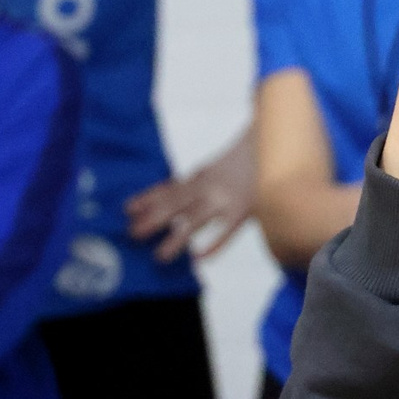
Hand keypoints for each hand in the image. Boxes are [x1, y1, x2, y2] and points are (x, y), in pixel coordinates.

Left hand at [126, 131, 254, 261]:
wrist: (272, 141)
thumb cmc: (242, 159)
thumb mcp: (214, 168)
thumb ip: (197, 181)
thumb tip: (175, 192)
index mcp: (200, 176)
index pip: (168, 189)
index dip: (147, 199)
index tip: (126, 210)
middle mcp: (207, 186)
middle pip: (175, 204)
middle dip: (153, 219)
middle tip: (132, 234)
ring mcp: (224, 198)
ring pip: (195, 220)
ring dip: (176, 238)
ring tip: (160, 257)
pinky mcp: (244, 208)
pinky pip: (227, 230)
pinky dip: (214, 244)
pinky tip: (199, 257)